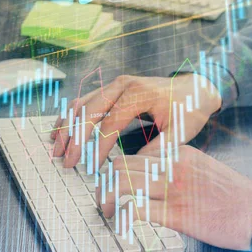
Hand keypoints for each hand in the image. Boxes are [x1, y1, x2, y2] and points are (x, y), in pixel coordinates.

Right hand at [52, 74, 221, 166]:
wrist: (194, 87)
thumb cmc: (188, 109)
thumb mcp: (181, 131)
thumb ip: (160, 149)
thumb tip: (134, 167)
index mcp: (139, 94)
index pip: (110, 123)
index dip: (98, 147)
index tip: (90, 168)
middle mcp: (123, 84)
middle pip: (88, 110)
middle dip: (74, 138)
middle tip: (66, 161)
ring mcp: (115, 84)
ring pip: (81, 103)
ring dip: (66, 126)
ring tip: (57, 149)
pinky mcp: (111, 88)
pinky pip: (84, 100)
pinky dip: (70, 116)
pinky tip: (61, 131)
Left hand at [97, 145, 251, 250]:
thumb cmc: (235, 195)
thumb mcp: (205, 168)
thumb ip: (178, 168)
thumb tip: (153, 178)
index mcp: (180, 152)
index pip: (137, 154)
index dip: (121, 169)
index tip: (115, 181)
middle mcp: (173, 165)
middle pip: (122, 165)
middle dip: (106, 182)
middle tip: (104, 197)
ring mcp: (174, 188)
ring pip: (123, 183)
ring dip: (107, 198)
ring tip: (107, 211)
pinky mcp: (177, 214)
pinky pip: (137, 210)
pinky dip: (122, 217)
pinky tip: (121, 224)